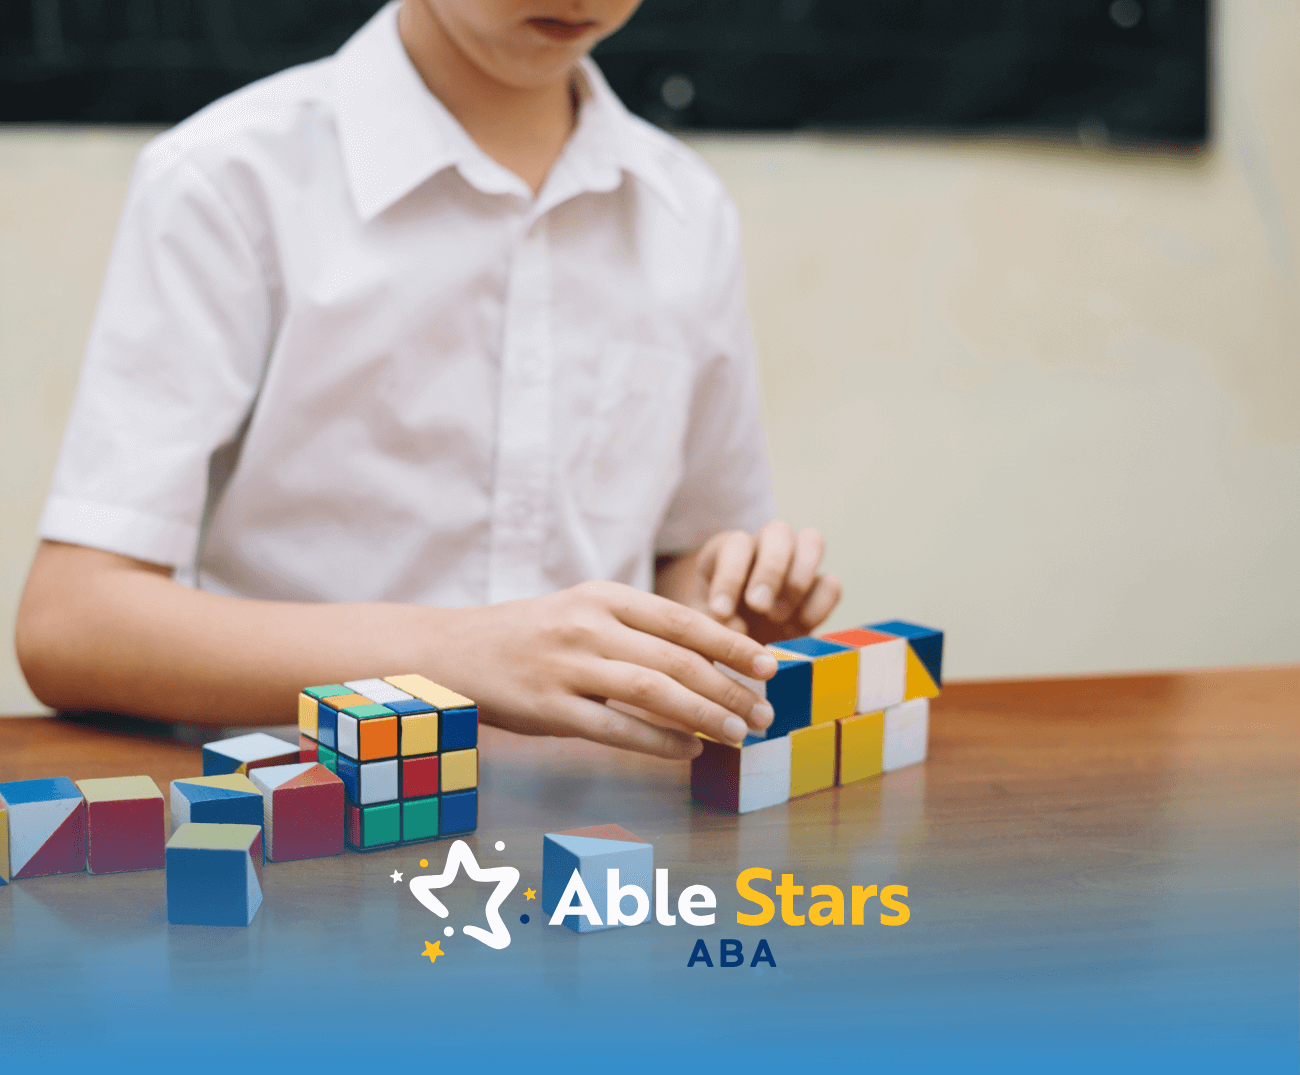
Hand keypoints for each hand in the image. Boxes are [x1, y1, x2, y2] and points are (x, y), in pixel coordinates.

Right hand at [428, 581, 777, 759]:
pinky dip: (659, 744)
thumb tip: (711, 661)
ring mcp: (567, 667)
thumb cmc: (532, 636)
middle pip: (678, 660)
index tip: (770, 666)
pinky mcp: (549, 708)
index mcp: (604, 597)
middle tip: (764, 714)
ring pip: (655, 693)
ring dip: (705, 718)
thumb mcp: (584, 613)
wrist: (454, 652)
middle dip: (730, 690)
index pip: (684, 620)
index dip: (732, 645)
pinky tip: (688, 753)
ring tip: (738, 737)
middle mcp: (589, 626)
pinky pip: (616, 730)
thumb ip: (639, 632)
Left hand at [696, 521, 840, 644]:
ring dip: (798, 579)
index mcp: (728, 549)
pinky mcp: (819, 588)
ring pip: (813, 541)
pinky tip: (797, 628)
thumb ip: (713, 625)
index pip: (735, 544)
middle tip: (758, 608)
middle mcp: (765, 546)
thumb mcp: (702, 625)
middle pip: (779, 531)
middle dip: (770, 571)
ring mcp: (796, 562)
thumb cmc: (713, 628)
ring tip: (778, 618)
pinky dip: (819, 605)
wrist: (737, 647)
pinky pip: (831, 583)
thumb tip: (739, 627)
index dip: (729, 577)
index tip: (721, 613)